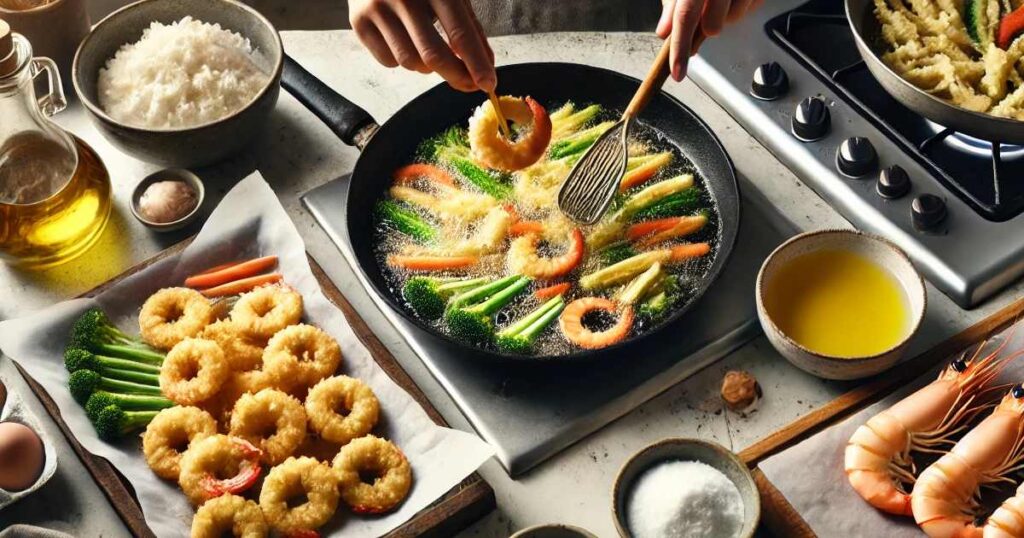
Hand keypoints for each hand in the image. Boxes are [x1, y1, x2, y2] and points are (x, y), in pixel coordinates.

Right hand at [349, 0, 495, 91]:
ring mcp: (378, 9)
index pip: (460, 33)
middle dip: (455, 76)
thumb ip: (469, 29)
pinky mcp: (359, 22)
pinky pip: (389, 61)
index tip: (488, 85)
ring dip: (427, 67)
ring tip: (429, 49)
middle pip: (433, 55)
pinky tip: (404, 41)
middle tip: (467, 84)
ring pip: (411, 63)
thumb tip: (485, 68)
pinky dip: (402, 61)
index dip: (476, 64)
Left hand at [657, 0, 762, 80]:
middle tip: (707, 14)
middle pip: (714, 25)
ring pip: (735, 19)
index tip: (678, 71)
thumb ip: (673, 5)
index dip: (680, 48)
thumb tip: (664, 32)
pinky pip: (752, 6)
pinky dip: (743, 5)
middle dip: (708, 28)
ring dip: (727, 16)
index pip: (685, 15)